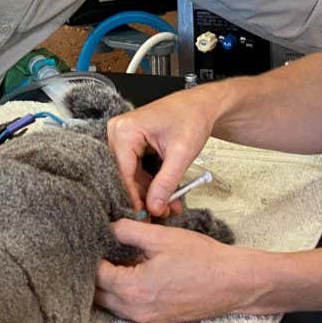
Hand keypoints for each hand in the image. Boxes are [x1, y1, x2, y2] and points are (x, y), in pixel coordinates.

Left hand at [94, 219, 253, 322]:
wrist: (232, 281)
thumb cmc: (200, 257)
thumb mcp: (161, 236)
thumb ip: (128, 230)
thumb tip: (108, 226)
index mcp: (133, 288)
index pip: (96, 274)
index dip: (92, 255)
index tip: (95, 239)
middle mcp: (136, 310)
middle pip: (99, 294)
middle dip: (97, 272)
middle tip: (104, 249)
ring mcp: (147, 319)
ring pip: (113, 304)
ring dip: (110, 285)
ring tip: (119, 260)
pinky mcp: (157, 322)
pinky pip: (129, 310)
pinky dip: (125, 294)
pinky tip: (136, 274)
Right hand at [107, 90, 215, 216]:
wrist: (202, 106)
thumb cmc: (192, 117)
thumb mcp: (181, 153)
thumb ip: (166, 182)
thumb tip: (154, 207)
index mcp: (125, 130)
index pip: (124, 172)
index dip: (135, 197)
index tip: (145, 216)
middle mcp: (119, 133)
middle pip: (127, 175)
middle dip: (146, 196)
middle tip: (162, 214)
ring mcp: (124, 138)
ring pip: (133, 175)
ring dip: (152, 192)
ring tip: (170, 206)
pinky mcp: (132, 144)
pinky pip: (138, 169)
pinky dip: (153, 182)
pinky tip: (166, 194)